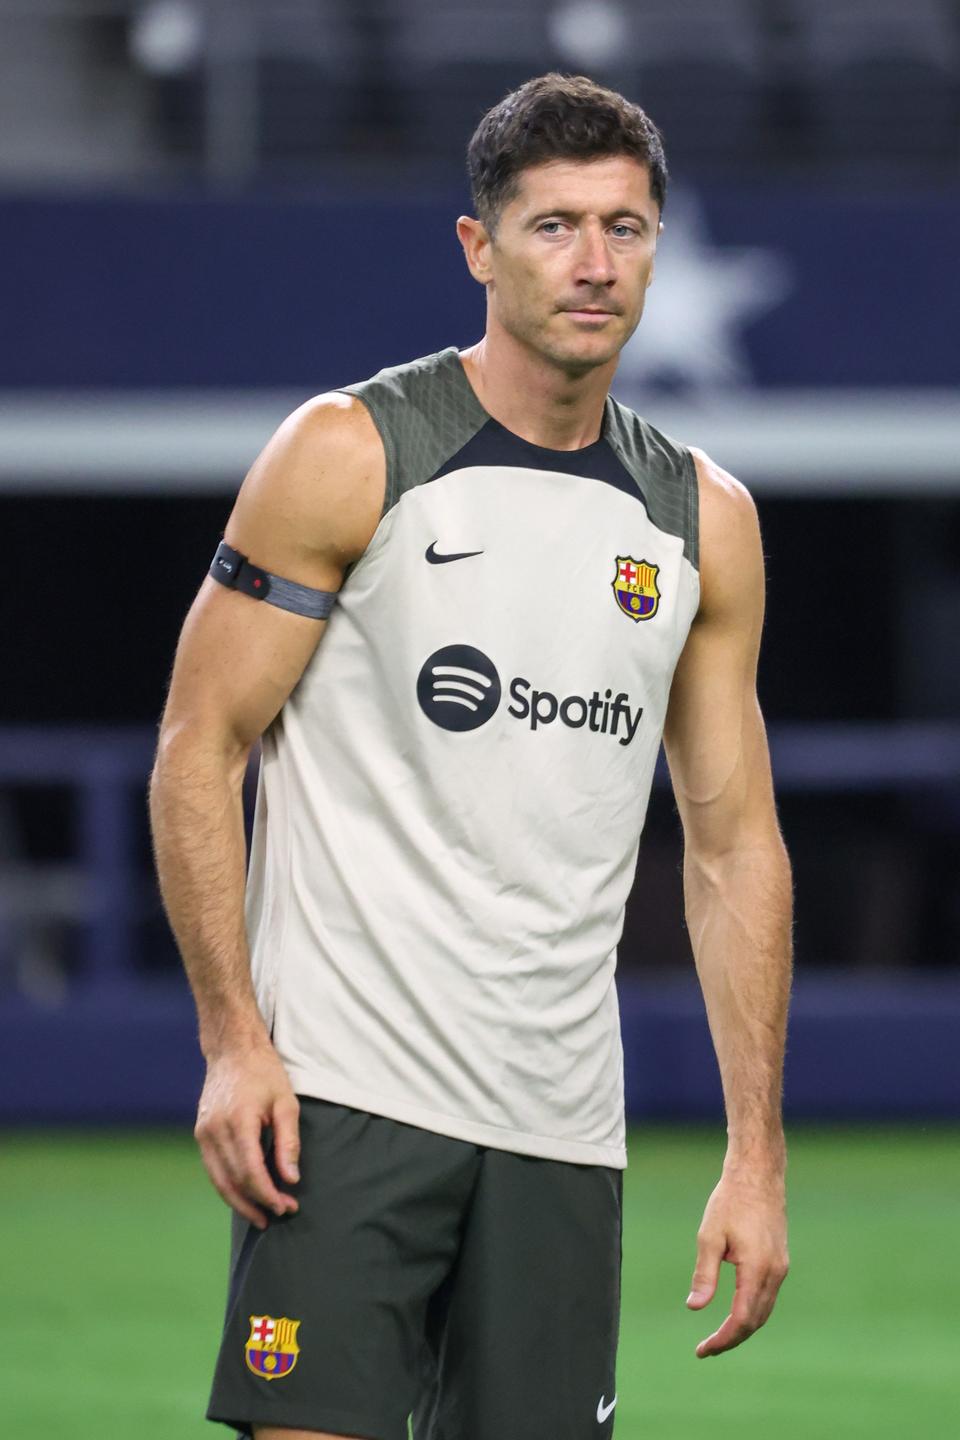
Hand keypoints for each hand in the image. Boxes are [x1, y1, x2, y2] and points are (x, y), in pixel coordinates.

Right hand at [194, 1039, 300, 1229]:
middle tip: (278, 1215)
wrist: (232, 1050)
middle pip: (233, 1182)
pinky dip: (228, 1186)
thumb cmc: (264, 1073)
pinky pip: (213, 1169)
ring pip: (219, 1180)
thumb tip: (291, 1179)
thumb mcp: (286, 1103)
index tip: (287, 1206)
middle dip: (256, 1204)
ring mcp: (203, 1133)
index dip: (268, 1194)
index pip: (251, 1172)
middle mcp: (215, 1130)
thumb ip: (289, 1142)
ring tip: (261, 1216)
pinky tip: (245, 1194)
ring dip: (239, 1202)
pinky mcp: (200, 1133)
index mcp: (238, 1121)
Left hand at [686, 1163, 788, 1357]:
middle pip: (755, 1321)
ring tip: (719, 1336)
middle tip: (707, 1348)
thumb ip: (704, 1275)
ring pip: (764, 1311)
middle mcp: (774, 1273)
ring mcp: (781, 1267)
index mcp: (757, 1269)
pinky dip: (752, 1311)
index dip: (723, 1339)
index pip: (741, 1319)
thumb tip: (694, 1308)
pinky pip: (768, 1296)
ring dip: (743, 1327)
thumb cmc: (730, 1201)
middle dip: (732, 1338)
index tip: (702, 1350)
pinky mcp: (780, 1260)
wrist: (758, 1175)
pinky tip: (736, 1312)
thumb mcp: (710, 1236)